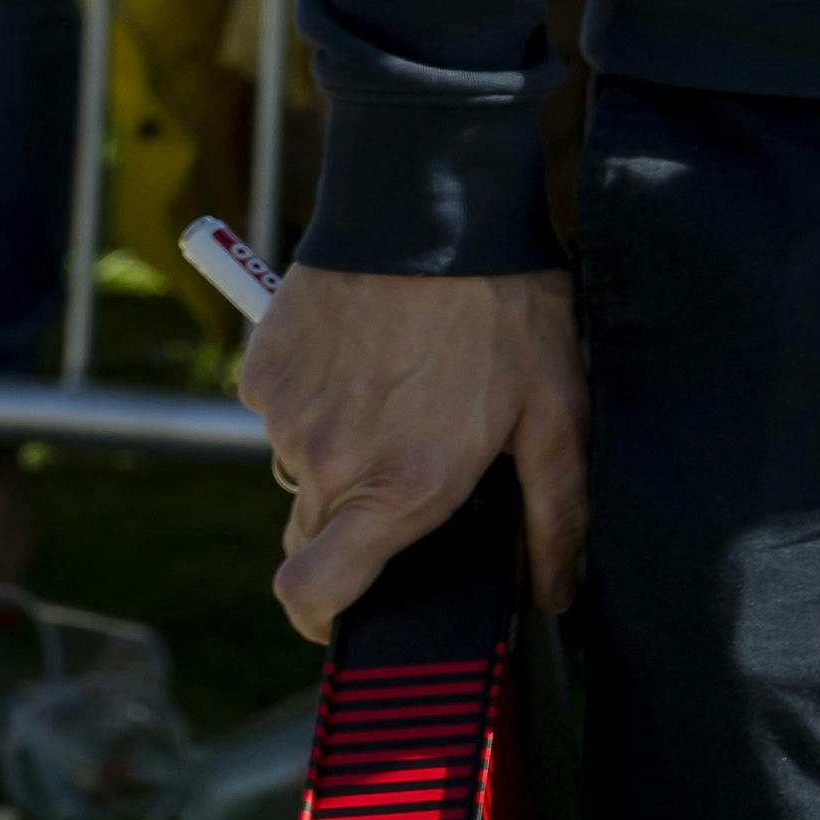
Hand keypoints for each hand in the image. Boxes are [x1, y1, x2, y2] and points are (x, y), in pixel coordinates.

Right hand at [242, 263, 586, 635]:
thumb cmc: (505, 306)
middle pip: (313, 537)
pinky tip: (371, 354)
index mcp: (396, 491)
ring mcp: (285, 418)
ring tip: (404, 389)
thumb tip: (558, 591)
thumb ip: (556, 511)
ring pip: (301, 469)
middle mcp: (326, 465)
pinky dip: (318, 400)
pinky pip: (283, 413)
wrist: (431, 202)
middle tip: (412, 466)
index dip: (325, 618)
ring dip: (341, 451)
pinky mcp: (261, 371)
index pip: (312, 598)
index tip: (351, 609)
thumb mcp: (556, 409)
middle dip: (354, 524)